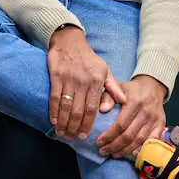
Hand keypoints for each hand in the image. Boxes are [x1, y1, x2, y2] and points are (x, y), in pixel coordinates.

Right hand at [48, 26, 126, 140]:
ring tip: (62, 133)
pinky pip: (54, 97)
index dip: (88, 123)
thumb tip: (124, 101)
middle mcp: (82, 82)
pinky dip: (53, 110)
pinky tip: (53, 120)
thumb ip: (113, 87)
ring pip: (65, 106)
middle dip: (74, 127)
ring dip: (63, 122)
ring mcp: (68, 79)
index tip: (84, 135)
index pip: (92, 108)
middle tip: (71, 137)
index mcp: (96, 82)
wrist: (70, 41)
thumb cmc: (89, 58)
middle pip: (78, 110)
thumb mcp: (105, 70)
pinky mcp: (56, 76)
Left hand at [95, 75, 166, 158]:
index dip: (109, 136)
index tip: (98, 142)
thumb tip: (102, 109)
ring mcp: (155, 119)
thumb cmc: (131, 90)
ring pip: (139, 140)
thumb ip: (107, 97)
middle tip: (103, 151)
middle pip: (129, 135)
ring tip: (113, 154)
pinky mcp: (161, 124)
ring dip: (125, 150)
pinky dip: (142, 149)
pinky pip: (152, 140)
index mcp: (134, 102)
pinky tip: (132, 154)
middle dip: (114, 146)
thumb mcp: (117, 87)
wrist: (152, 86)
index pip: (120, 124)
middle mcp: (146, 112)